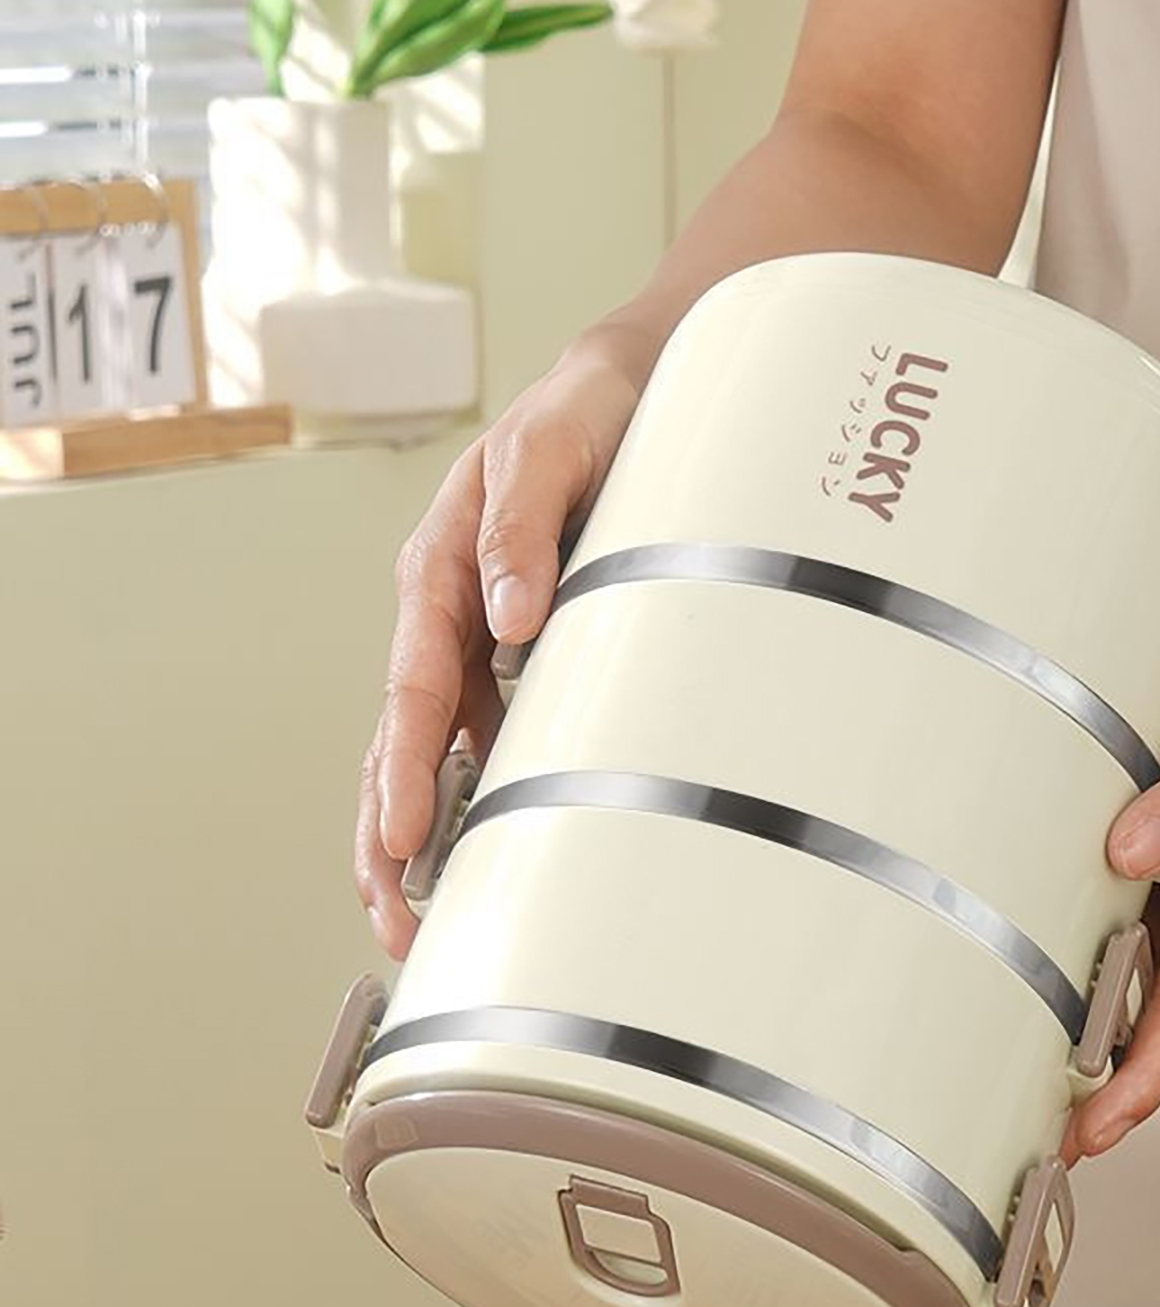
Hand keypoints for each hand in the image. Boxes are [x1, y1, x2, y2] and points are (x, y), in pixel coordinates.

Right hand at [355, 336, 645, 957]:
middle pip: (402, 739)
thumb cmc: (581, 413)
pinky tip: (471, 847)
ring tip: (410, 911)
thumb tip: (508, 619)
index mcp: (441, 571)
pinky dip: (468, 793)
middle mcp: (449, 613)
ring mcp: (477, 637)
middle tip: (391, 921)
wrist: (625, 385)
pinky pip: (481, 731)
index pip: (415, 688)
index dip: (408, 770)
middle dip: (388, 834)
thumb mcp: (548, 452)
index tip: (402, 843)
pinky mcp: (514, 648)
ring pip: (432, 747)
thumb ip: (522, 530)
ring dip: (415, 830)